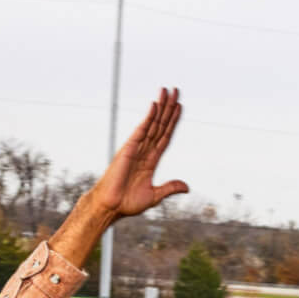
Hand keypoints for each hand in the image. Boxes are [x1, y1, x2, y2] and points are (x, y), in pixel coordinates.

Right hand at [90, 87, 188, 220]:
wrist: (111, 206)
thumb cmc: (128, 203)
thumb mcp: (155, 196)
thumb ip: (170, 187)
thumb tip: (186, 187)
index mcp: (151, 160)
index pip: (165, 136)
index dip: (173, 122)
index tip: (179, 107)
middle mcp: (145, 150)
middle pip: (160, 125)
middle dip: (169, 108)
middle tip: (176, 90)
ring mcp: (137, 148)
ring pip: (152, 123)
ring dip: (161, 107)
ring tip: (167, 91)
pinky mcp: (129, 149)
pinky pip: (141, 130)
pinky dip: (149, 118)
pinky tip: (155, 105)